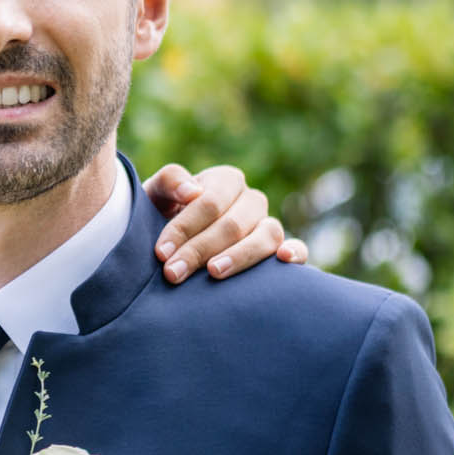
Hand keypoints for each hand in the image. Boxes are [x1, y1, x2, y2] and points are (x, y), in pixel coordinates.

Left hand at [143, 163, 307, 284]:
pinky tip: (283, 259)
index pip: (209, 202)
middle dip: (199, 250)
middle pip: (233, 224)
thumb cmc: (161, 216)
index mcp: (225, 180)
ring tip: (213, 273)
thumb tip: (192, 192)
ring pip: (266, 235)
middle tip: (172, 273)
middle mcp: (251, 200)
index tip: (161, 252)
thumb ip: (169, 182)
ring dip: (239, 256)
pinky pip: (298, 248)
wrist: (173, 246)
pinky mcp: (279, 249)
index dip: (184, 227)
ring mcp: (268, 224)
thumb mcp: (155, 195)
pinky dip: (295, 252)